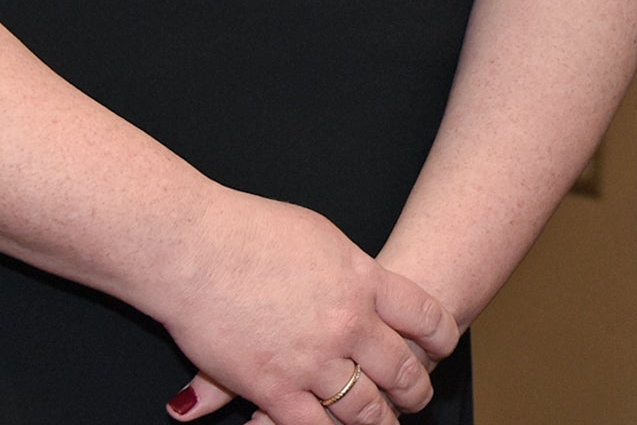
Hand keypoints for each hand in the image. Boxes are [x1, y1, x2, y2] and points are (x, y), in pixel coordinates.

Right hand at [147, 190, 460, 423]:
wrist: (194, 247)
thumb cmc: (248, 231)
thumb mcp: (321, 237)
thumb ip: (352, 268)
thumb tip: (366, 284)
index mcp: (364, 279)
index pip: (424, 316)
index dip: (439, 337)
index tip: (442, 347)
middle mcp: (347, 322)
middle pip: (401, 368)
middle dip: (415, 388)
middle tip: (417, 395)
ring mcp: (312, 359)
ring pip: (364, 407)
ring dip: (380, 420)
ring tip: (385, 423)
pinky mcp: (272, 388)